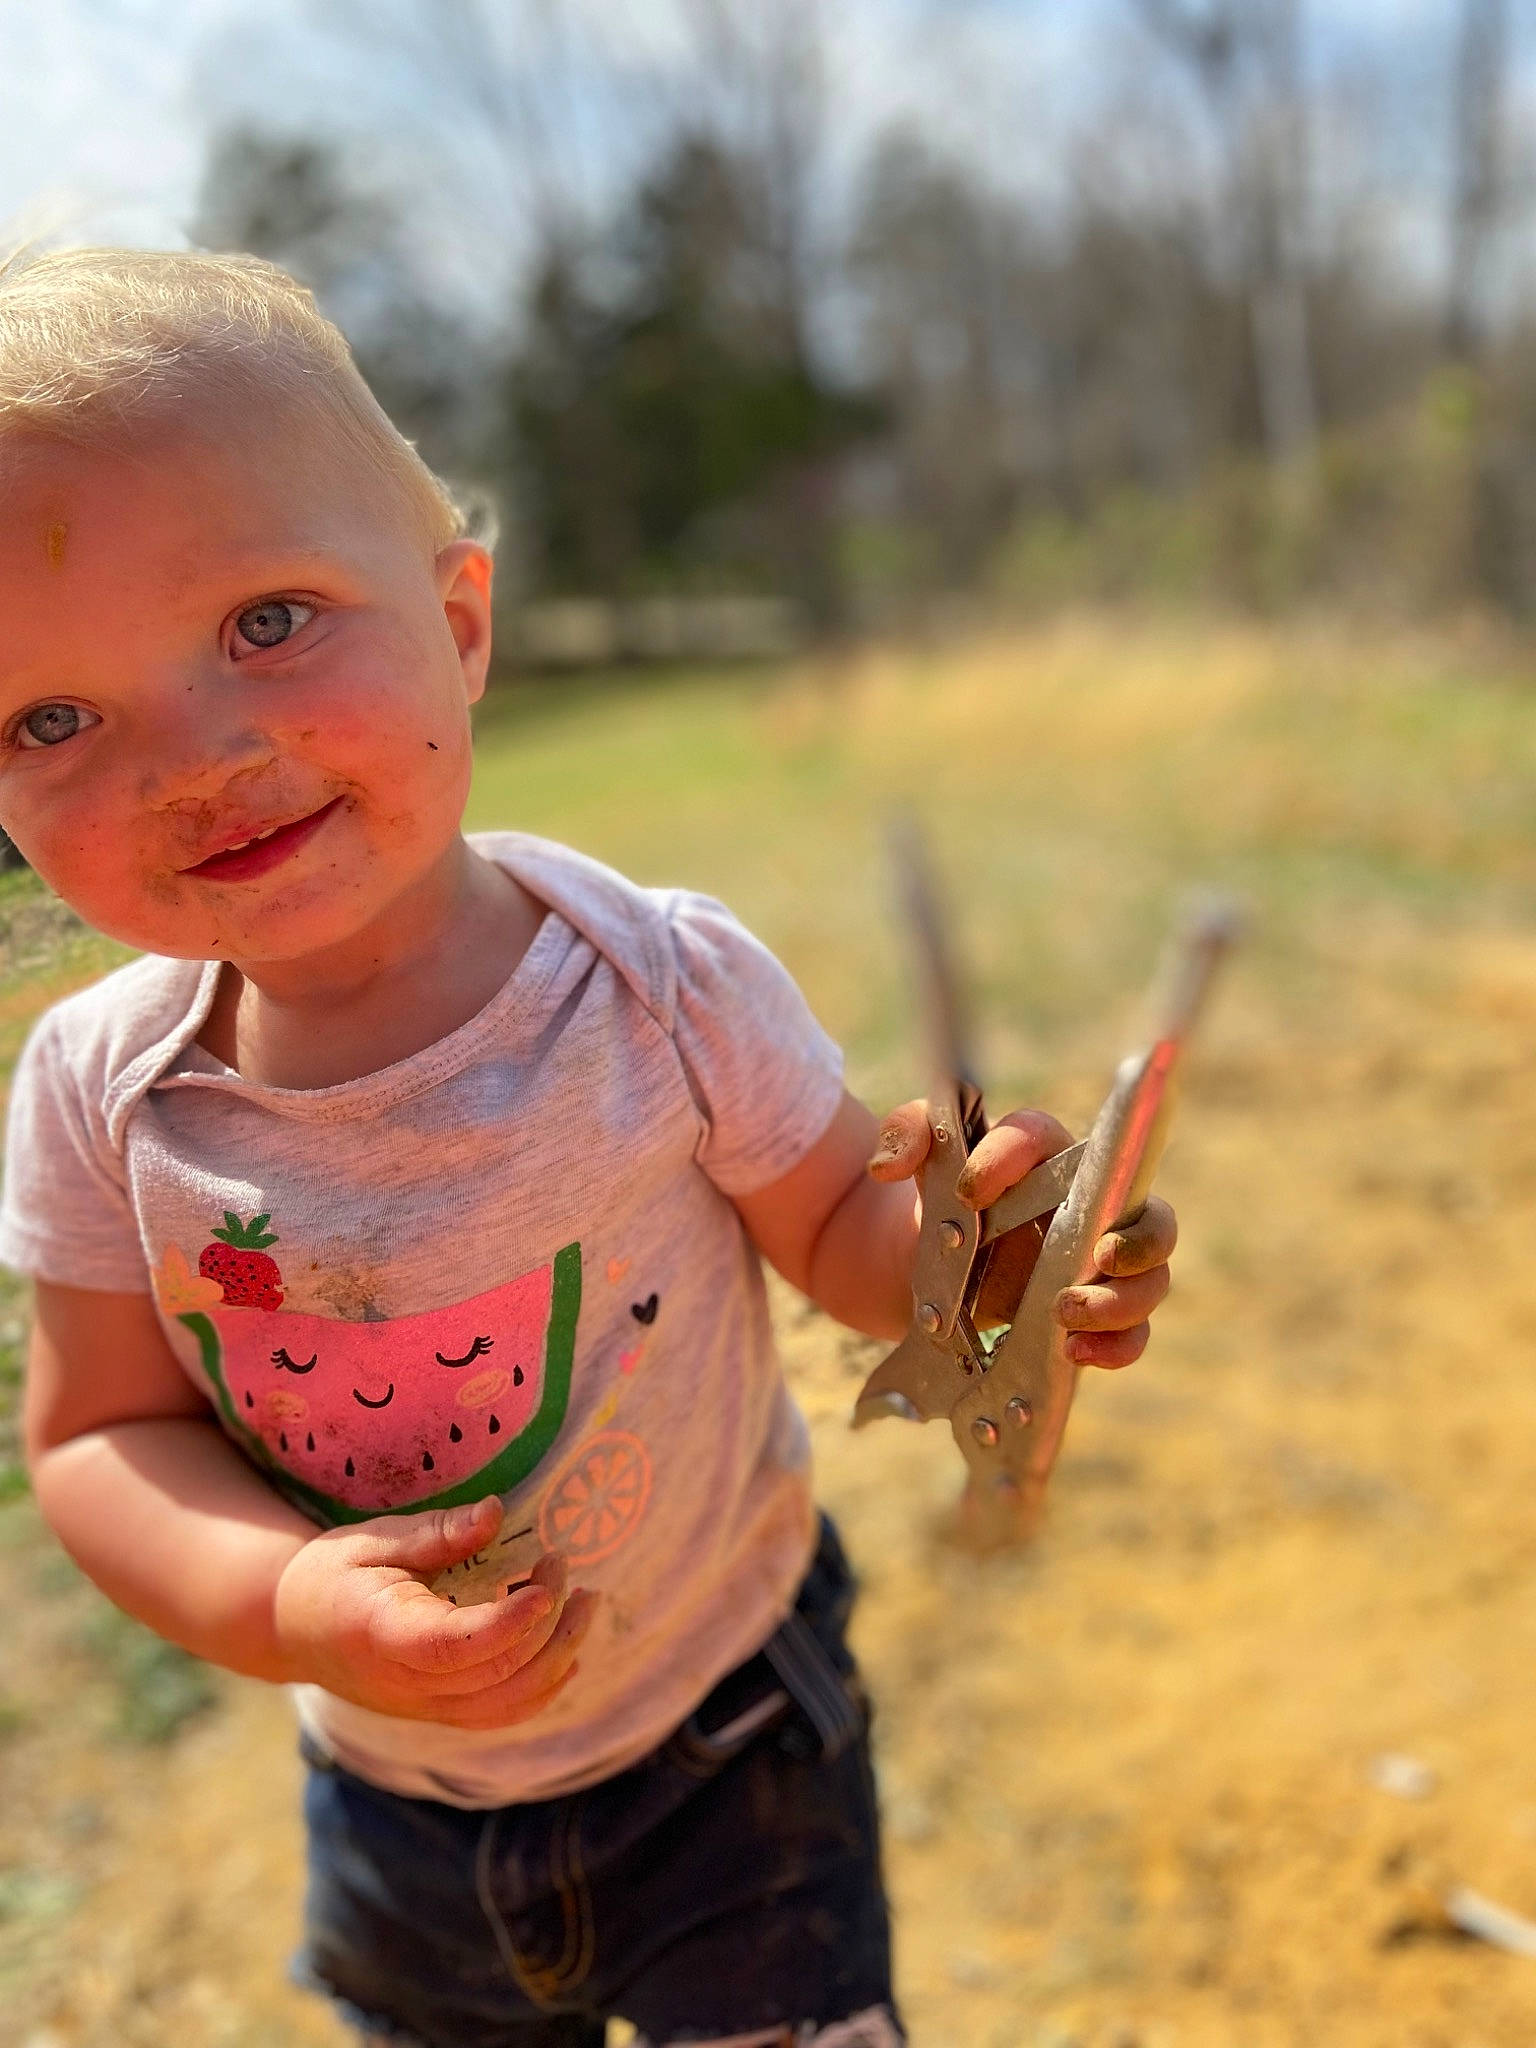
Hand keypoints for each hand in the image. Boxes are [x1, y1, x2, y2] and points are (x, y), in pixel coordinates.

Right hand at [273, 1495, 597, 1728]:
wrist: (293, 1631)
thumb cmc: (333, 1576)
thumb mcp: (372, 1539)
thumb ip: (435, 1533)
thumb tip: (496, 1514)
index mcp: (383, 1635)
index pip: (453, 1646)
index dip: (507, 1623)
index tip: (547, 1584)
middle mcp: (407, 1684)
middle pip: (494, 1675)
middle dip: (547, 1623)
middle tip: (562, 1565)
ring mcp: (425, 1706)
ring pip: (507, 1702)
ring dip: (558, 1656)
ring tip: (585, 1602)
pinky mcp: (440, 1712)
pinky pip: (500, 1715)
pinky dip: (543, 1689)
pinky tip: (568, 1651)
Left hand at [868, 1102, 1176, 1366]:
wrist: (934, 1265)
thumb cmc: (941, 1196)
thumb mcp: (915, 1155)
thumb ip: (903, 1134)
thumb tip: (887, 1165)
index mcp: (1041, 1152)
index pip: (1039, 1136)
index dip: (1010, 1155)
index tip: (969, 1189)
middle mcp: (1090, 1204)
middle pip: (1150, 1213)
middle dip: (1139, 1238)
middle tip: (1101, 1254)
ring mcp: (1099, 1264)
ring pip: (1148, 1280)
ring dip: (1121, 1300)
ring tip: (1066, 1312)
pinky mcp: (1093, 1314)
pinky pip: (1130, 1334)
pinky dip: (1116, 1346)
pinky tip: (1075, 1351)